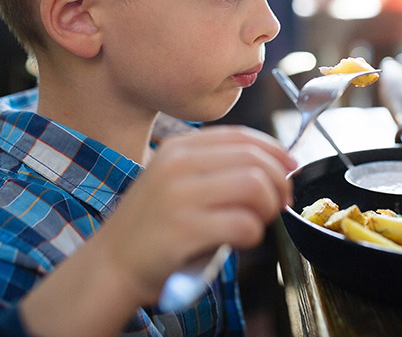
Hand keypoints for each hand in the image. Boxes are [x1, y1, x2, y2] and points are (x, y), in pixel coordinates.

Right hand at [20, 126, 295, 336]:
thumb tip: (273, 166)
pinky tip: (241, 240)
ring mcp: (180, 195)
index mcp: (178, 148)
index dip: (274, 150)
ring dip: (267, 209)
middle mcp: (178, 164)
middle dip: (279, 182)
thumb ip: (215, 168)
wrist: (111, 265)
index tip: (290, 167)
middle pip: (254, 159)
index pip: (241, 136)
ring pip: (255, 186)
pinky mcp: (185, 229)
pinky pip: (244, 224)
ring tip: (257, 222)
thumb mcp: (175, 180)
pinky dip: (254, 234)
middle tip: (279, 203)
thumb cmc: (151, 228)